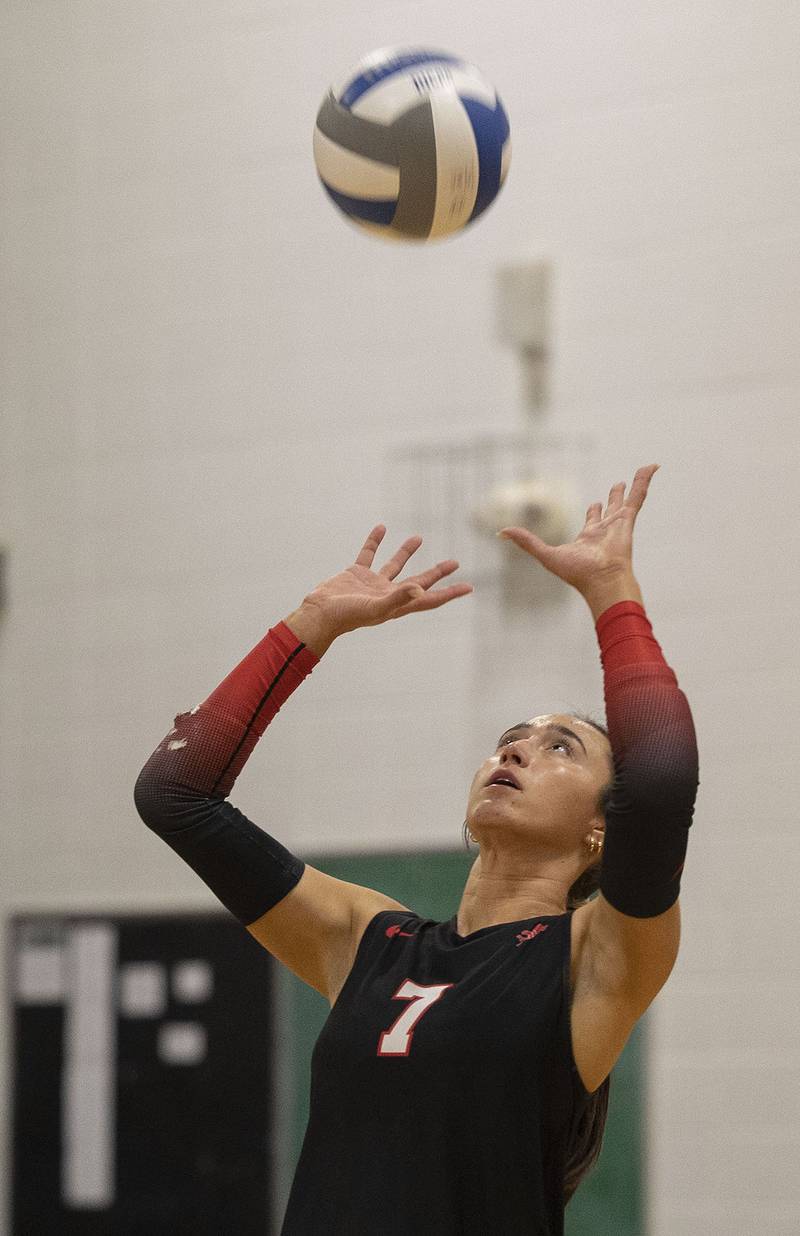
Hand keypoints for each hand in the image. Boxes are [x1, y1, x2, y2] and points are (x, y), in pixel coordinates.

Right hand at [298, 525, 472, 640]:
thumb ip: (398, 598)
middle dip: (436, 573)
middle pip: (419, 582)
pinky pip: (369, 554)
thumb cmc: (346, 616)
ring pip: (395, 565)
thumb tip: (419, 590)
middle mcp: (388, 594)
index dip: (449, 593)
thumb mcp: (375, 608)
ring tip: (419, 538)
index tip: (468, 587)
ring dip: (406, 552)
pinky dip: (375, 541)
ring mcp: (372, 584)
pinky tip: (382, 528)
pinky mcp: (356, 573)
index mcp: (397, 605)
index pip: (429, 599)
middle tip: (454, 562)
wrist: (318, 613)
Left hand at [497, 464, 658, 592]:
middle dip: (612, 499)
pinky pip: (639, 495)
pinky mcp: (629, 519)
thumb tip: (500, 532)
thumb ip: (526, 542)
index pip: (592, 520)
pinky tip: (653, 466)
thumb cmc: (577, 573)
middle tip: (616, 488)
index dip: (593, 512)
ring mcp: (619, 524)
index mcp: (589, 538)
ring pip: (627, 500)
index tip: (595, 505)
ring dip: (633, 486)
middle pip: (611, 510)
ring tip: (641, 471)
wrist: (603, 581)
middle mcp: (606, 530)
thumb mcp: (545, 555)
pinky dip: (645, 480)